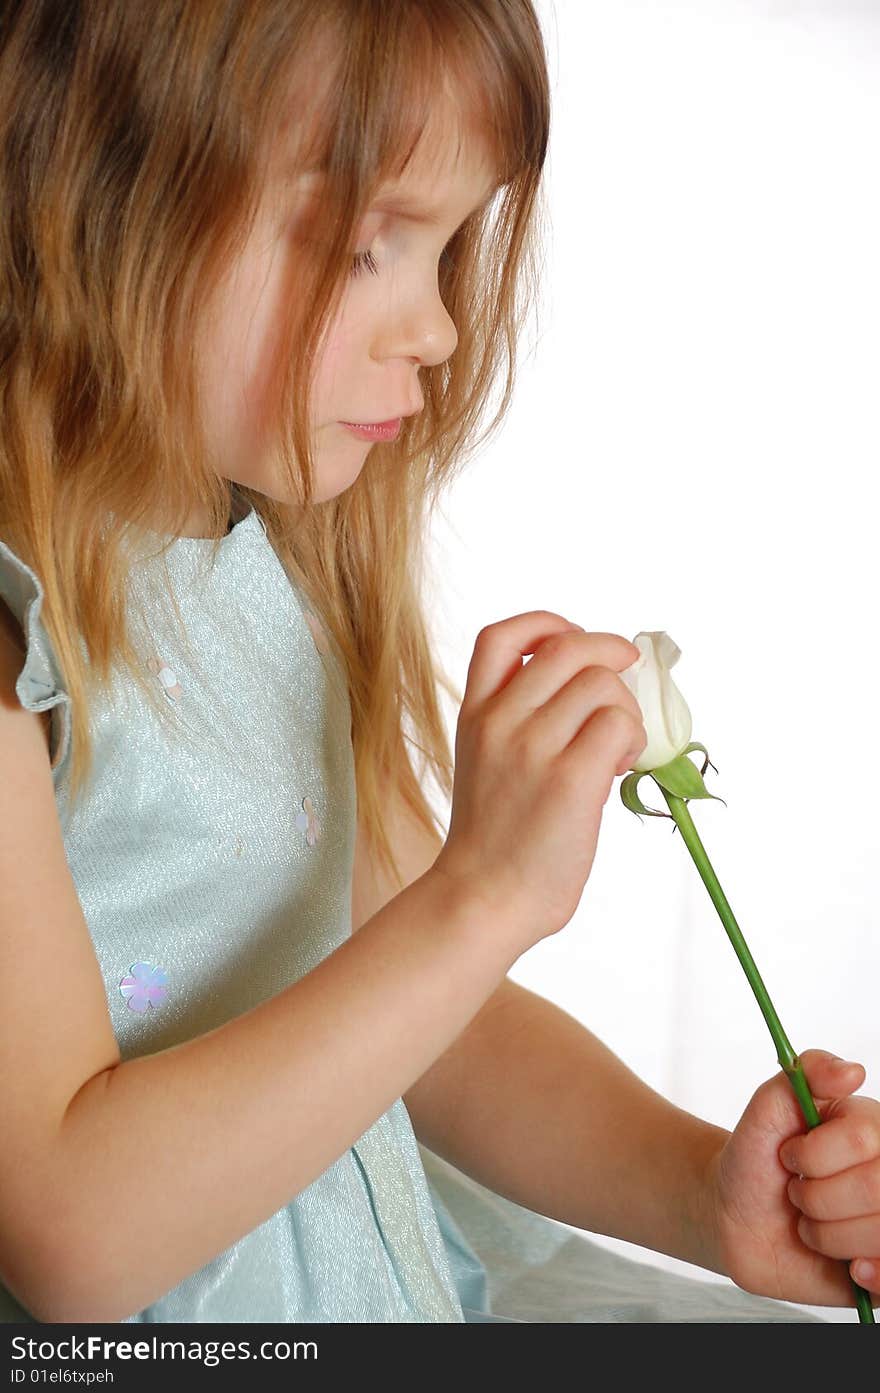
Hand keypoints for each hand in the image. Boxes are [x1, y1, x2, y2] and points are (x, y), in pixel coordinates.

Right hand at [433, 613, 646, 949]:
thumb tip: (592, 685)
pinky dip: (632, 740)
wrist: (483, 899)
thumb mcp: (484, 761)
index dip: (549, 625)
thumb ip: (520, 718)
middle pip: (570, 647)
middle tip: (625, 687)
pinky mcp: (569, 779)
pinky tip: (618, 769)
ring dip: (625, 709)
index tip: (574, 641)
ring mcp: (533, 748)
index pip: (503, 636)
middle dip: (612, 656)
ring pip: (603, 684)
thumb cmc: (495, 839)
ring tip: (615, 750)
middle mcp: (500, 721)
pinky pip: (620, 724)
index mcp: (475, 714)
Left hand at [703, 1049, 879, 1307]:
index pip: (863, 1140)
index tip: (789, 1156)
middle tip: (797, 1194)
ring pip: (879, 1234)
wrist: (737, 1219)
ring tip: (811, 1225)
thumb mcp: (768, 1107)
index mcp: (873, 1129)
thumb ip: (806, 1073)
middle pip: (875, 1189)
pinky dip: (869, 1276)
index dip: (813, 1155)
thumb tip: (853, 1071)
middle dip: (815, 1197)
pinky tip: (849, 1268)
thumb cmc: (756, 1158)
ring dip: (827, 1235)